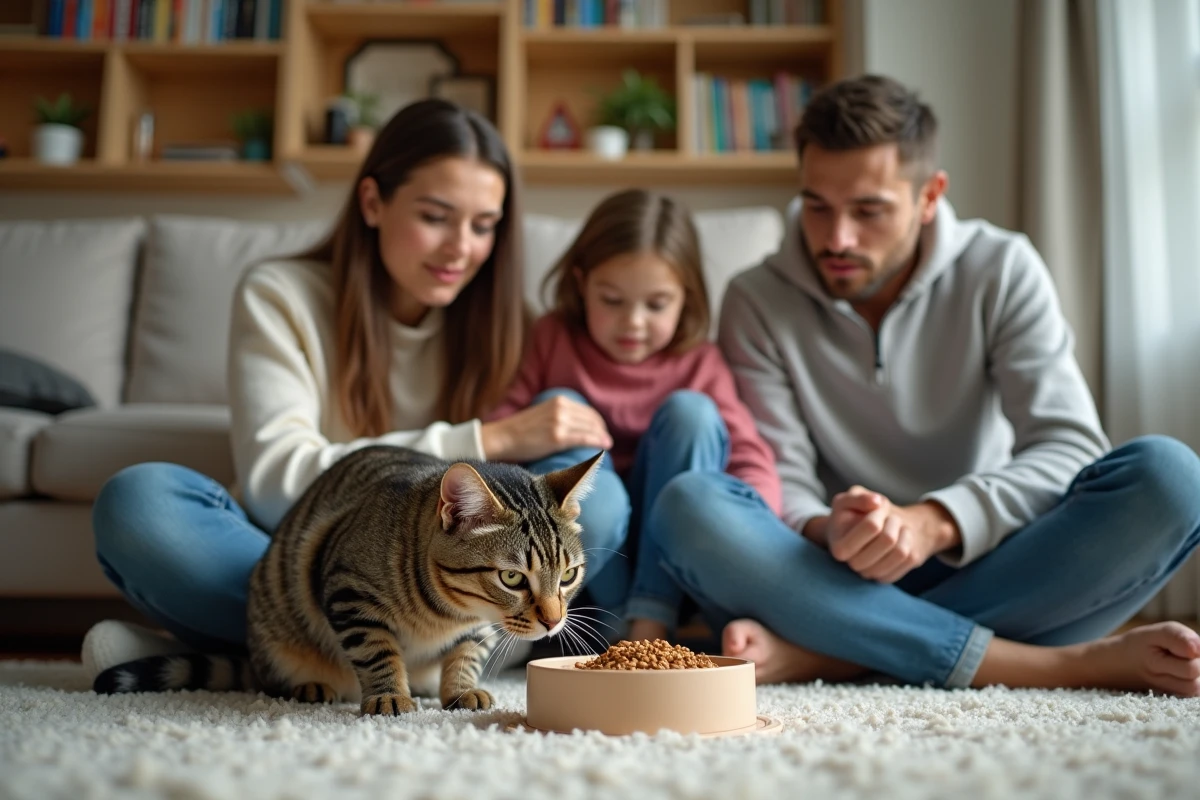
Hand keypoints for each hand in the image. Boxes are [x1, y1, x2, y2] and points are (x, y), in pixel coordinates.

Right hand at [480, 394, 612, 462]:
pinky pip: (585, 439)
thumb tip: (574, 425)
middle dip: (602, 429)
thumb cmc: (520, 430)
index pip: (587, 410)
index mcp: (558, 400)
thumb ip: (558, 414)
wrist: (502, 438)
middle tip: (607, 439)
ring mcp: (560, 422)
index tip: (602, 430)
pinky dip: (598, 442)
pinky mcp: (558, 437)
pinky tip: (605, 446)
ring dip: (602, 436)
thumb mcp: (542, 414)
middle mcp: (561, 408)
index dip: (597, 421)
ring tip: (607, 444)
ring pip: (591, 429)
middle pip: (591, 419)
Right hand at [820, 487, 959, 583]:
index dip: (879, 512)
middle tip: (889, 516)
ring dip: (904, 531)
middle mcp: (854, 565)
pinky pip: (910, 560)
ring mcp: (872, 574)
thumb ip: (858, 497)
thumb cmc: (853, 514)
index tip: (877, 507)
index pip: (872, 526)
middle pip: (888, 539)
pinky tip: (900, 537)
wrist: (862, 533)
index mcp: (840, 547)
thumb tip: (877, 502)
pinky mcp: (888, 578)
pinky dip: (909, 543)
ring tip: (896, 525)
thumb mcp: (848, 499)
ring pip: (901, 552)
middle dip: (893, 521)